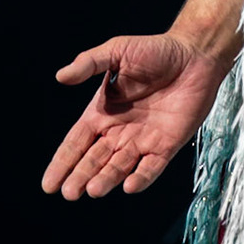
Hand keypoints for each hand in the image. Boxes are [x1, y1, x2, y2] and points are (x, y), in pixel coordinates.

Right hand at [41, 32, 230, 198]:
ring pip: (119, 167)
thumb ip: (89, 63)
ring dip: (106, 179)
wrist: (195, 54)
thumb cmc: (156, 50)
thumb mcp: (117, 51)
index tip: (49, 184)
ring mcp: (143, 140)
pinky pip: (151, 168)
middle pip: (95, 160)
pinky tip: (129, 186)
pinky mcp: (167, 146)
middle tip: (69, 193)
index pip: (77, 142)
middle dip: (81, 176)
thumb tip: (61, 76)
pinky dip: (140, 178)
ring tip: (92, 190)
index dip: (63, 162)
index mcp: (103, 112)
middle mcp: (120, 130)